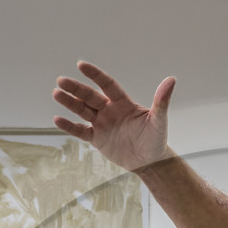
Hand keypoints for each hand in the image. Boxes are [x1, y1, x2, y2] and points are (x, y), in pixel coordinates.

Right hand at [52, 60, 175, 172]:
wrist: (150, 161)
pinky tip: (57, 119)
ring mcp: (102, 124)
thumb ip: (161, 101)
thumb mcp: (159, 120)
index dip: (95, 75)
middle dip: (76, 89)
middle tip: (61, 81)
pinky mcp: (97, 139)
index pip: (106, 84)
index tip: (81, 65)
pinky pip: (80, 131)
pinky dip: (69, 126)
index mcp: (123, 103)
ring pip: (82, 110)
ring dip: (69, 103)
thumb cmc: (156, 139)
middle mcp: (110, 110)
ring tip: (55, 94)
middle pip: (90, 96)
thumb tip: (171, 79)